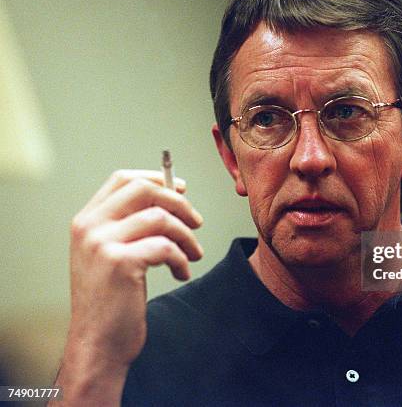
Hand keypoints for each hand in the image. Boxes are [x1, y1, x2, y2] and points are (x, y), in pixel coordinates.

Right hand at [54, 170, 202, 404]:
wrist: (98, 343)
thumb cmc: (112, 300)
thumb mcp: (110, 254)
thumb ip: (128, 225)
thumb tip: (171, 193)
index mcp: (86, 220)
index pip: (122, 178)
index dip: (156, 178)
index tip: (181, 189)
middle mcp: (89, 227)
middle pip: (144, 189)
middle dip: (179, 202)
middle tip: (196, 222)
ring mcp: (102, 244)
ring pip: (161, 218)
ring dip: (187, 236)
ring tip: (193, 255)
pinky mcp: (120, 263)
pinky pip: (166, 247)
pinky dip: (182, 259)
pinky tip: (182, 273)